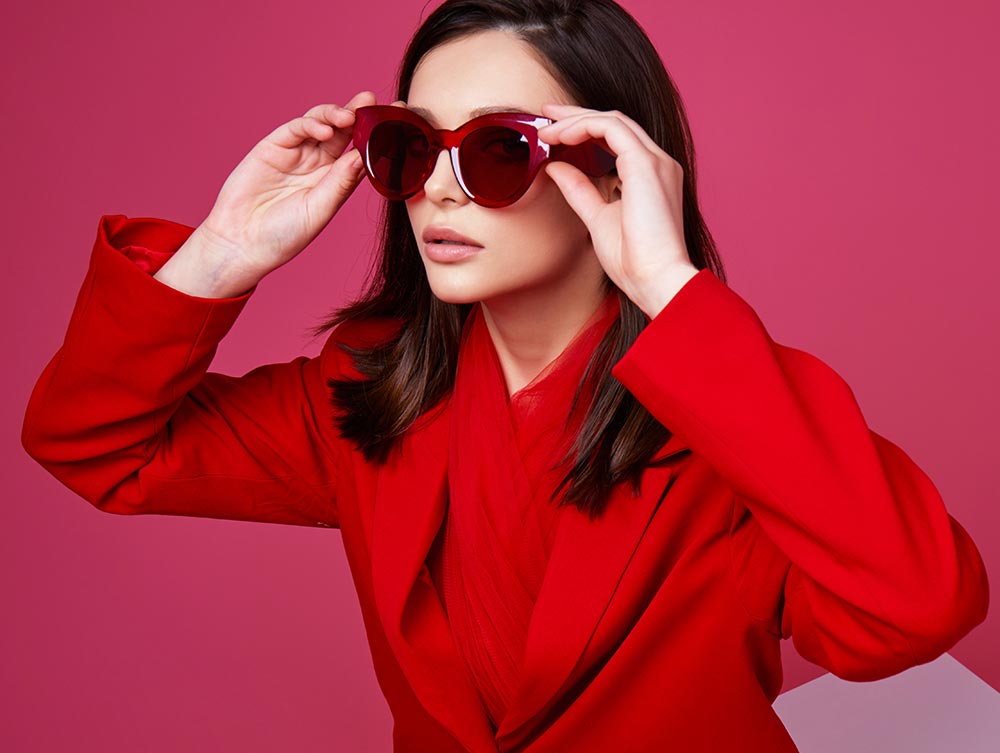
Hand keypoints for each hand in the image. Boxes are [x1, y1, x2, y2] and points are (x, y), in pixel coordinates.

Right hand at [195, 90, 387, 281]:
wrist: (242, 243)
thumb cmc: (284, 235)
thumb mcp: (320, 210)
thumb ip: (340, 183)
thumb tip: (363, 155)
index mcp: (336, 181)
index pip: (364, 151)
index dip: (380, 135)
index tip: (401, 120)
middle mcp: (319, 164)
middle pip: (347, 132)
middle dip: (363, 114)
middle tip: (377, 102)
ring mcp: (297, 153)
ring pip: (323, 123)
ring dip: (338, 114)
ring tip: (349, 116)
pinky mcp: (273, 147)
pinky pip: (296, 128)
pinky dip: (311, 124)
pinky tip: (324, 129)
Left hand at [538, 103, 698, 317]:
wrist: (656, 280)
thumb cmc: (634, 261)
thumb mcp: (598, 218)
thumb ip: (580, 190)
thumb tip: (555, 168)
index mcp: (651, 176)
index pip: (617, 137)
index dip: (584, 127)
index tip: (554, 130)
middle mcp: (658, 163)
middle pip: (615, 122)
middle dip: (577, 115)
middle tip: (546, 115)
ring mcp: (655, 161)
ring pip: (612, 120)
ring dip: (576, 120)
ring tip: (547, 128)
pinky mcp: (645, 164)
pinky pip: (610, 128)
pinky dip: (583, 126)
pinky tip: (561, 136)